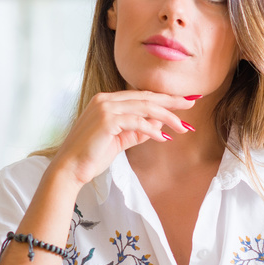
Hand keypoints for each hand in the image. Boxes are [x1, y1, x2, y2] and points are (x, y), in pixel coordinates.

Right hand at [49, 90, 195, 186]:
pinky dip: (152, 129)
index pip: (141, 96)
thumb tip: (159, 125)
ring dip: (167, 116)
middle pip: (146, 97)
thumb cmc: (92, 156)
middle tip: (193, 102)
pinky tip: (163, 137)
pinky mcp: (106, 120)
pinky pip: (137, 121)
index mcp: (107, 100)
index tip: (183, 102)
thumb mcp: (120, 140)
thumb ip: (137, 131)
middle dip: (171, 101)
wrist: (70, 168)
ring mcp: (105, 108)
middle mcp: (105, 99)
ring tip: (183, 126)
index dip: (163, 99)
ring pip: (145, 107)